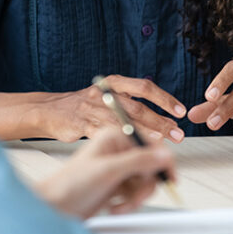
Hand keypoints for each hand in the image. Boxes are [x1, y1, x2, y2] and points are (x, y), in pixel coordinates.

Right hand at [34, 75, 186, 142]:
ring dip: (146, 134)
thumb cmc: (86, 106)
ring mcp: (93, 110)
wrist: (53, 111)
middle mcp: (105, 94)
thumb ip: (131, 103)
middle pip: (138, 108)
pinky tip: (135, 150)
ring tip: (163, 142)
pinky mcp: (83, 126)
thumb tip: (163, 119)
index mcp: (114, 83)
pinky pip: (107, 136)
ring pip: (124, 123)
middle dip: (160, 121)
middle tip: (177, 132)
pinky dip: (123, 143)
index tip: (180, 111)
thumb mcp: (109, 96)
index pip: (144, 87)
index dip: (164, 99)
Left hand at [34, 127, 175, 218]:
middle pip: (151, 166)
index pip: (151, 144)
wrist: (54, 208)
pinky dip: (129, 203)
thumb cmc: (69, 184)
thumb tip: (165, 154)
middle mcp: (118, 150)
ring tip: (120, 204)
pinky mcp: (117, 185)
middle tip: (134, 197)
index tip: (169, 177)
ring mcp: (118, 168)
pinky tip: (114, 206)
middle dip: (143, 186)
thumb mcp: (108, 170)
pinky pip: (136, 193)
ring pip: (145, 183)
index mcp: (116, 136)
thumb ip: (139, 161)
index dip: (162, 161)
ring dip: (135, 198)